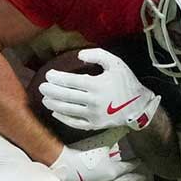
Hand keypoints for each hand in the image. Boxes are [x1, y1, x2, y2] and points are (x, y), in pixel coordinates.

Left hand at [39, 48, 160, 131]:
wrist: (139, 106)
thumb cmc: (126, 82)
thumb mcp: (115, 63)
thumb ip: (97, 55)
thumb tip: (79, 56)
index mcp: (97, 85)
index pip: (70, 81)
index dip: (56, 78)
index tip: (48, 75)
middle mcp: (93, 101)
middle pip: (65, 96)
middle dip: (50, 91)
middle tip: (41, 87)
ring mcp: (93, 115)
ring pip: (67, 110)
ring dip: (53, 104)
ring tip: (45, 99)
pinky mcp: (94, 125)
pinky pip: (75, 123)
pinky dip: (63, 118)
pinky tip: (56, 112)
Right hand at [49, 128, 145, 180]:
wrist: (63, 167)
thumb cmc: (83, 153)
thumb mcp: (102, 141)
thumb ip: (116, 134)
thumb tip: (129, 126)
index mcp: (113, 170)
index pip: (128, 167)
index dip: (134, 163)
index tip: (140, 161)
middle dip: (134, 179)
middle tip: (143, 179)